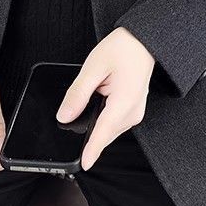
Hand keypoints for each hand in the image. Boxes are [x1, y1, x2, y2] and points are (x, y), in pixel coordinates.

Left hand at [56, 27, 154, 170]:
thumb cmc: (122, 49)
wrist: (142, 42)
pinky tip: (95, 107)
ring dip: (94, 127)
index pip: (104, 132)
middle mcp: (133, 112)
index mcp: (125, 101)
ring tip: (87, 103)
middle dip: (87, 135)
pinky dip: (101, 121)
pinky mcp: (132, 111)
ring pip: (108, 130)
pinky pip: (113, 124)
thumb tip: (64, 116)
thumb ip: (77, 93)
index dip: (92, 149)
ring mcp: (134, 113)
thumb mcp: (93, 67)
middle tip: (73, 118)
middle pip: (104, 134)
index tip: (83, 164)